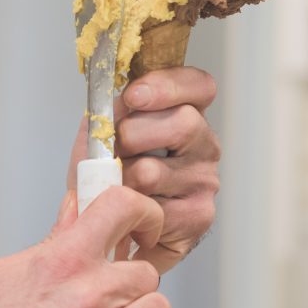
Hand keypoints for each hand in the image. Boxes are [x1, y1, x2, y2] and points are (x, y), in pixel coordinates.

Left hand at [65, 66, 220, 275]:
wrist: (107, 222)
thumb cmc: (108, 172)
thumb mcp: (101, 132)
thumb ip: (109, 113)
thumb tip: (112, 111)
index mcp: (185, 114)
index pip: (198, 86)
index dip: (169, 85)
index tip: (133, 96)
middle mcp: (204, 144)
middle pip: (182, 123)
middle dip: (132, 136)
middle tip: (111, 153)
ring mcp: (205, 180)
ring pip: (154, 171)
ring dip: (120, 180)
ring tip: (113, 186)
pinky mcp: (198, 216)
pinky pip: (153, 210)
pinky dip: (129, 212)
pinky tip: (129, 212)